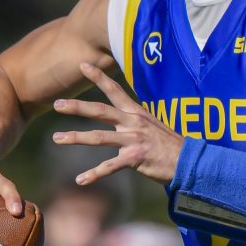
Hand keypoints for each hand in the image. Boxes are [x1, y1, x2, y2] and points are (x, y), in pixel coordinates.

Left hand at [51, 62, 182, 184]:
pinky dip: (94, 174)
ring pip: (98, 137)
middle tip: (57, 104)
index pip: (114, 90)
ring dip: (75, 137)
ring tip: (57, 138)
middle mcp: (133, 123)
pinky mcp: (135, 159)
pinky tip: (80, 180)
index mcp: (136, 113)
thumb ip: (134, 122)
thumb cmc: (170, 145)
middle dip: (77, 107)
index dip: (98, 77)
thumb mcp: (152, 126)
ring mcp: (133, 140)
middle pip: (99, 111)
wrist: (189, 161)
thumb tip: (121, 120)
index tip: (82, 65)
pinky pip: (109, 167)